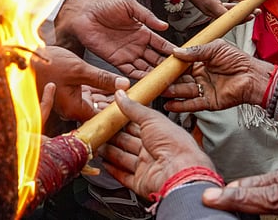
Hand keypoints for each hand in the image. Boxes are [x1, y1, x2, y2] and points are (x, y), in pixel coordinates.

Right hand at [32, 46, 129, 121]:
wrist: (21, 57)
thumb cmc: (44, 64)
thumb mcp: (79, 69)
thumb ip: (102, 78)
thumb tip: (124, 85)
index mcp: (74, 109)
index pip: (102, 119)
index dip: (118, 114)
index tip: (132, 110)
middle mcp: (70, 110)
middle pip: (98, 112)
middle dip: (114, 105)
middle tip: (133, 98)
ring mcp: (67, 101)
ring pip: (93, 103)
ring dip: (107, 97)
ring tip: (124, 91)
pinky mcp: (66, 92)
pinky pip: (85, 96)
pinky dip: (97, 91)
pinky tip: (109, 84)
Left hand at [55, 0, 174, 79]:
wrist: (83, 13)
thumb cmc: (104, 6)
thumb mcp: (129, 5)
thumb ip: (147, 16)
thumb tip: (164, 26)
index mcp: (143, 31)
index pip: (161, 44)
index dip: (171, 51)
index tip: (182, 58)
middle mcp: (137, 45)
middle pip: (156, 59)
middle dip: (166, 67)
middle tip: (177, 74)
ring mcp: (127, 54)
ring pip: (145, 67)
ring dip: (154, 74)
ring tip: (165, 80)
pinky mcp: (115, 60)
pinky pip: (129, 71)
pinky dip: (138, 76)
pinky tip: (146, 80)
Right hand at [100, 90, 217, 198]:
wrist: (180, 171)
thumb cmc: (174, 144)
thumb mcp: (152, 118)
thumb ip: (134, 108)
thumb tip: (122, 96)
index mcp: (158, 133)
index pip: (136, 126)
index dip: (122, 122)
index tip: (109, 118)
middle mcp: (153, 150)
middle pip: (128, 142)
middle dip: (113, 137)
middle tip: (99, 131)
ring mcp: (147, 167)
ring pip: (123, 158)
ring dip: (110, 152)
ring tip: (97, 145)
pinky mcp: (141, 182)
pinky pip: (124, 176)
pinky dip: (114, 171)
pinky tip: (105, 164)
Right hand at [160, 40, 272, 111]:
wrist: (253, 76)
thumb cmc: (239, 60)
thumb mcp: (215, 48)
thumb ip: (195, 51)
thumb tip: (176, 52)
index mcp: (201, 62)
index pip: (181, 65)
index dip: (170, 66)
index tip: (158, 66)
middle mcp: (200, 77)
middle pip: (180, 80)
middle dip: (168, 80)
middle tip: (154, 80)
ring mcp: (204, 90)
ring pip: (184, 92)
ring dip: (172, 91)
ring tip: (161, 90)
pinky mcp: (209, 102)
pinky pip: (192, 104)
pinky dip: (181, 105)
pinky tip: (170, 104)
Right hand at [181, 0, 246, 18]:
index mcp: (211, 4)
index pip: (228, 15)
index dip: (241, 16)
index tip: (251, 14)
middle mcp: (209, 11)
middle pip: (229, 19)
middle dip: (243, 16)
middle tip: (256, 12)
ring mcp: (208, 12)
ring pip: (225, 17)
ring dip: (238, 15)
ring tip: (250, 10)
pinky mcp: (208, 10)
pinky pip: (221, 14)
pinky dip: (230, 12)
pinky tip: (238, 8)